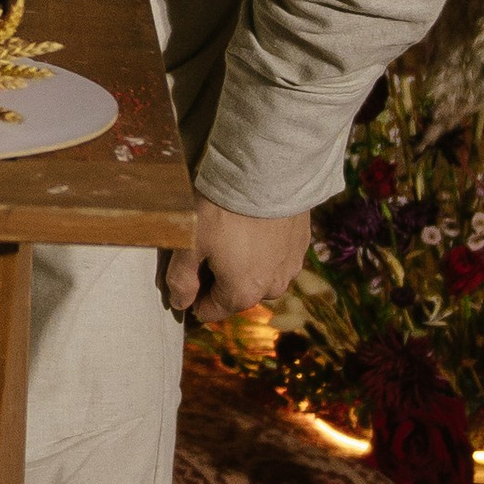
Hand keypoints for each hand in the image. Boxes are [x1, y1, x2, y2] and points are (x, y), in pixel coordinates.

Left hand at [160, 199, 311, 322]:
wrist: (268, 173)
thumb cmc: (224, 210)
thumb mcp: (191, 243)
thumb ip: (182, 279)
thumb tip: (181, 304)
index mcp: (241, 294)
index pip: (210, 311)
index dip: (194, 294)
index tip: (189, 270)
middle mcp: (271, 289)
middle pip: (236, 294)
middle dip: (220, 278)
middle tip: (208, 245)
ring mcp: (291, 268)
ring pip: (260, 277)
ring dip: (246, 264)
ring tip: (234, 233)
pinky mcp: (302, 245)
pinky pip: (278, 257)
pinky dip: (266, 248)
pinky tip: (254, 226)